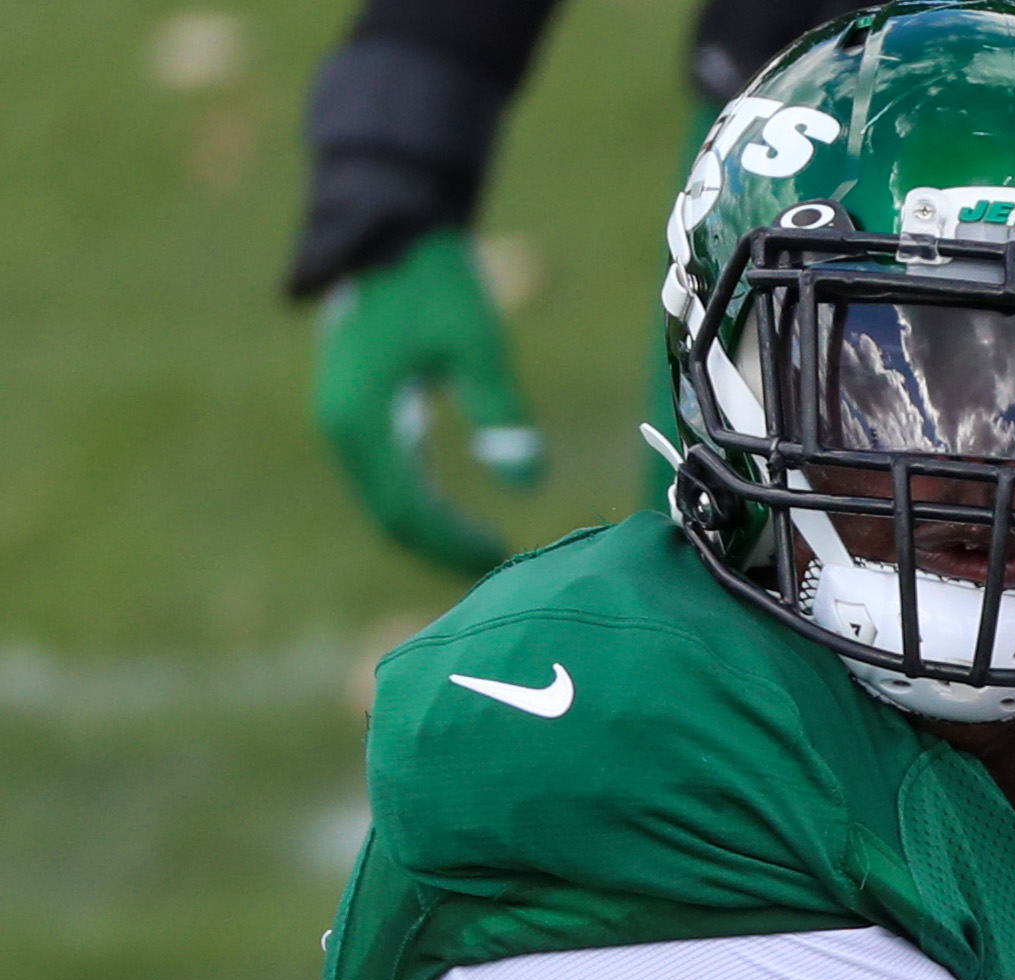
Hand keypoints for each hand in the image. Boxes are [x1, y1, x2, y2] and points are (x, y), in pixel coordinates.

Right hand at [312, 229, 541, 576]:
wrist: (390, 231)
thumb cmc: (434, 282)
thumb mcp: (478, 345)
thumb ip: (499, 410)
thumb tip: (528, 480)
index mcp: (362, 417)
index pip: (406, 508)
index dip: (453, 543)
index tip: (502, 560)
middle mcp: (342, 424)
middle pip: (390, 513)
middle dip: (441, 546)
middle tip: (497, 568)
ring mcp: (343, 416)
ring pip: (383, 496)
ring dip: (429, 528)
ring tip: (481, 550)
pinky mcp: (356, 406)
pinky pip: (383, 472)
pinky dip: (417, 499)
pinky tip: (456, 515)